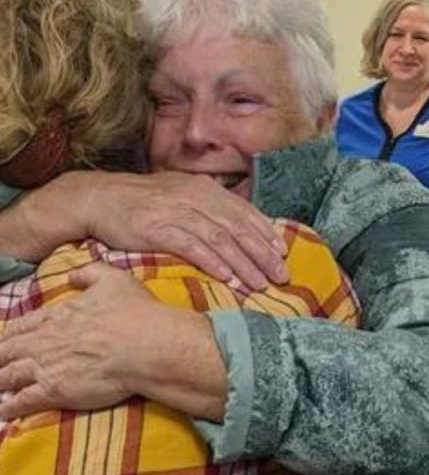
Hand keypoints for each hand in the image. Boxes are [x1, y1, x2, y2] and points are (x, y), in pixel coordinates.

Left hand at [0, 264, 160, 417]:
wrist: (146, 346)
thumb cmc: (135, 313)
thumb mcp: (114, 280)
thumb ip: (90, 273)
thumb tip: (73, 275)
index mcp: (56, 317)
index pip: (21, 327)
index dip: (11, 336)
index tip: (6, 341)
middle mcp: (43, 341)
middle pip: (6, 352)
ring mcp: (44, 367)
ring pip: (8, 376)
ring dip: (0, 382)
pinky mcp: (53, 390)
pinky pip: (22, 401)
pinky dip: (10, 407)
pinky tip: (4, 412)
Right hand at [24, 170, 288, 289]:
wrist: (98, 199)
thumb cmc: (144, 204)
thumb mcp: (182, 198)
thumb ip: (211, 210)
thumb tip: (243, 230)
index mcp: (205, 189)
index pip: (245, 213)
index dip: (267, 234)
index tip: (283, 255)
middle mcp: (195, 197)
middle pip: (238, 228)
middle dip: (263, 255)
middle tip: (281, 276)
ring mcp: (176, 212)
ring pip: (220, 240)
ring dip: (243, 264)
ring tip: (260, 284)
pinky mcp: (157, 229)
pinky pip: (192, 247)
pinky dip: (213, 263)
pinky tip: (228, 279)